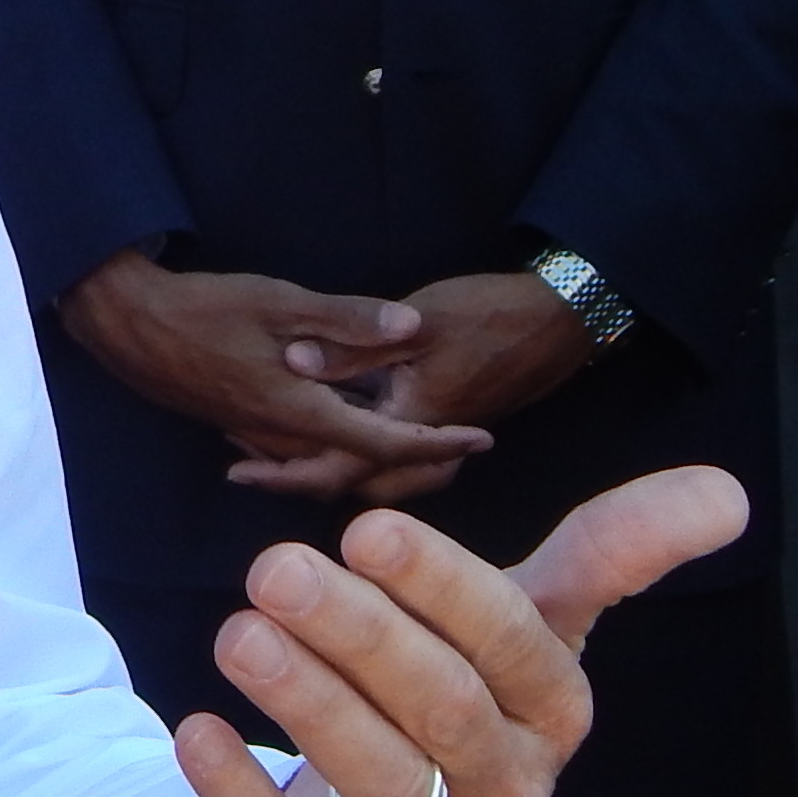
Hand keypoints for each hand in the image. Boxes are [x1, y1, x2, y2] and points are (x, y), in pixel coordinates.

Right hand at [59, 250, 490, 500]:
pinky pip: (297, 452)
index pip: (384, 441)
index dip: (439, 442)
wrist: (125, 321)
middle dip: (415, 457)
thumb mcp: (279, 301)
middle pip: (362, 466)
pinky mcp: (235, 425)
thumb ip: (347, 319)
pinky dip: (332, 447)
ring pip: (329, 464)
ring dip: (373, 454)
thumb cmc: (203, 308)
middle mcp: (282, 436)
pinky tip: (338, 425)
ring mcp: (255, 436)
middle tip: (461, 444)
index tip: (484, 439)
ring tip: (413, 435)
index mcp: (299, 410)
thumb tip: (413, 327)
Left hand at [185, 465, 749, 796]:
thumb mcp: (526, 638)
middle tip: (274, 568)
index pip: (516, 643)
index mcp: (549, 710)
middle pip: (444, 706)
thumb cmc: (461, 719)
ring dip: (309, 703)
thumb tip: (728, 487)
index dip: (447, 588)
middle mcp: (508, 785)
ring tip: (238, 633)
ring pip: (384, 780)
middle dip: (361, 633)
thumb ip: (605, 558)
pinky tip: (198, 733)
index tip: (368, 529)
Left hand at [245, 270, 596, 501]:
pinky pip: (396, 455)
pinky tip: (333, 431)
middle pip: (358, 483)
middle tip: (248, 470)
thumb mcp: (418, 322)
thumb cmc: (488, 314)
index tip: (237, 474)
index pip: (341, 466)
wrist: (560, 318)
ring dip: (332, 468)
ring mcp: (439, 432)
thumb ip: (356, 343)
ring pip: (380, 475)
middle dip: (304, 480)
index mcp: (413, 421)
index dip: (285, 472)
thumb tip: (293, 361)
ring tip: (276, 455)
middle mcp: (425, 440)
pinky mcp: (446, 417)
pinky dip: (359, 451)